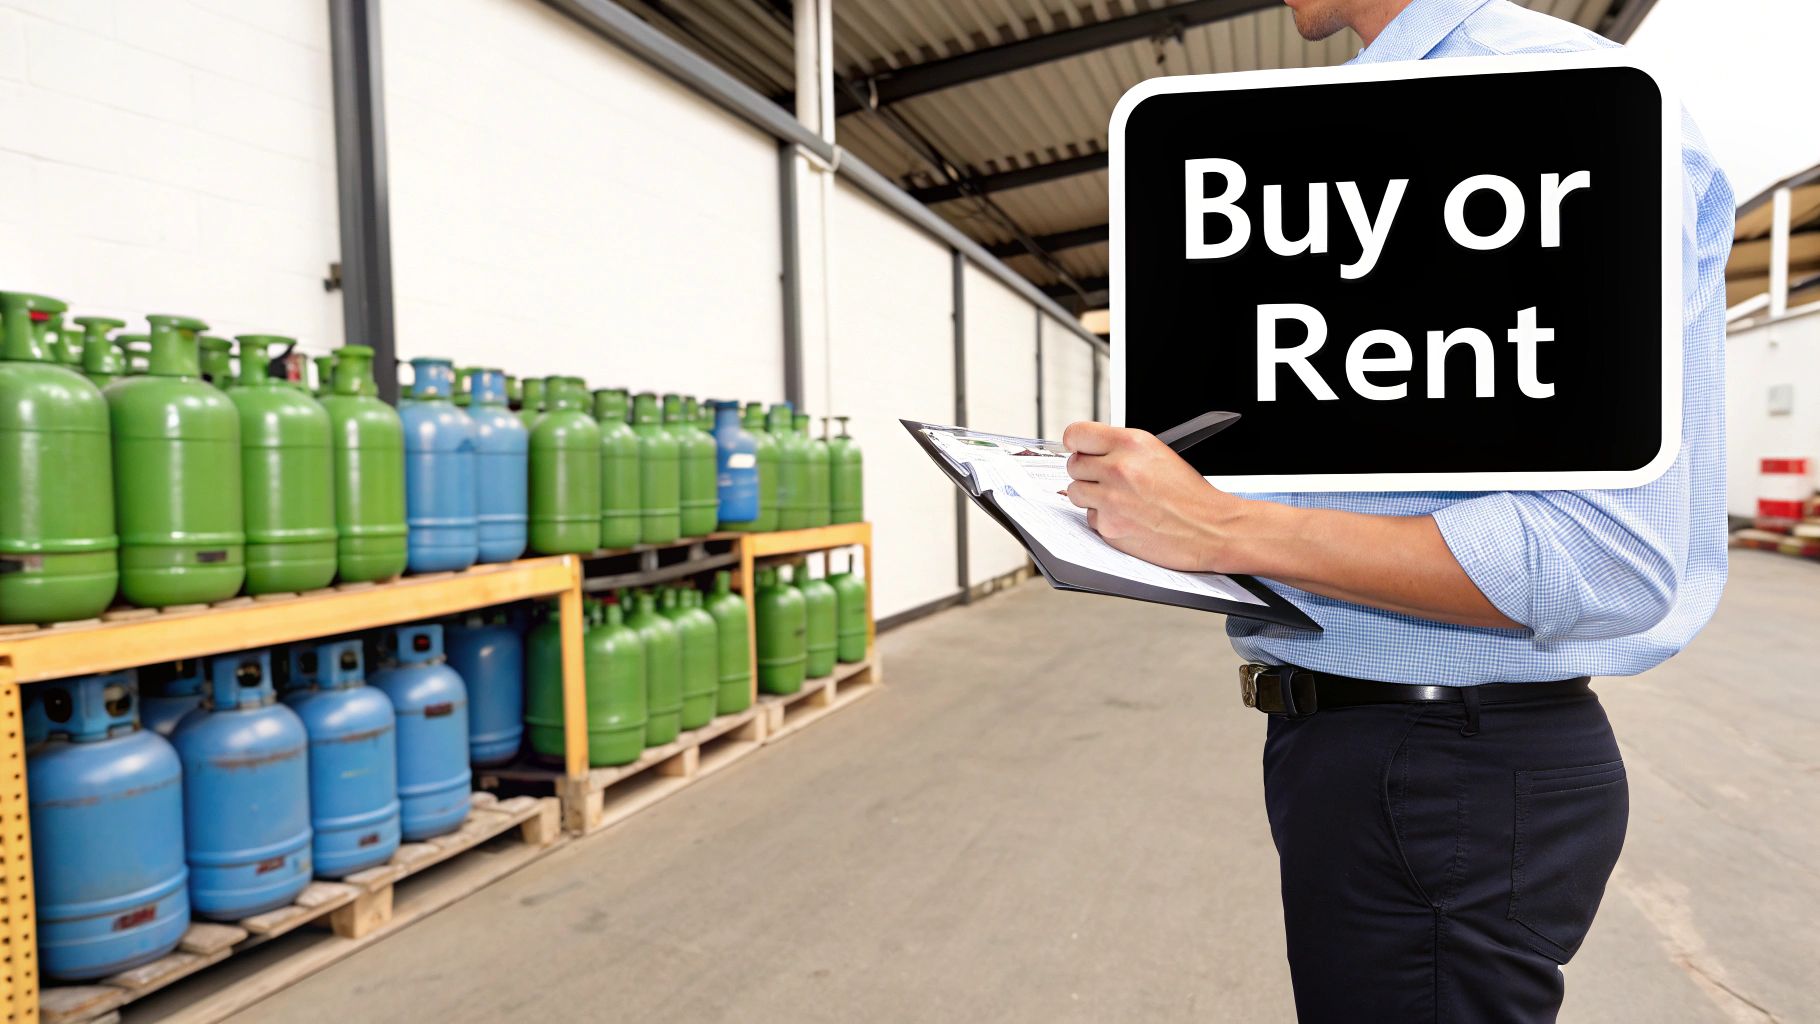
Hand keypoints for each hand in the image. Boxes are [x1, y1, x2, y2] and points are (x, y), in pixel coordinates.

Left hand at [1061, 421, 1248, 571]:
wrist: (1211, 528)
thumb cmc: (1190, 495)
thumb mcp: (1158, 454)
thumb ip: (1121, 449)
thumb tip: (1089, 450)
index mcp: (1131, 443)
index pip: (1076, 433)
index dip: (1075, 442)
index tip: (1077, 448)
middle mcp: (1118, 468)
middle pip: (1073, 465)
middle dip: (1086, 472)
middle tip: (1105, 479)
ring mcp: (1111, 500)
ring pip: (1075, 492)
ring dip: (1091, 497)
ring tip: (1118, 500)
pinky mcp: (1110, 527)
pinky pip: (1090, 519)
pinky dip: (1104, 520)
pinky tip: (1127, 518)